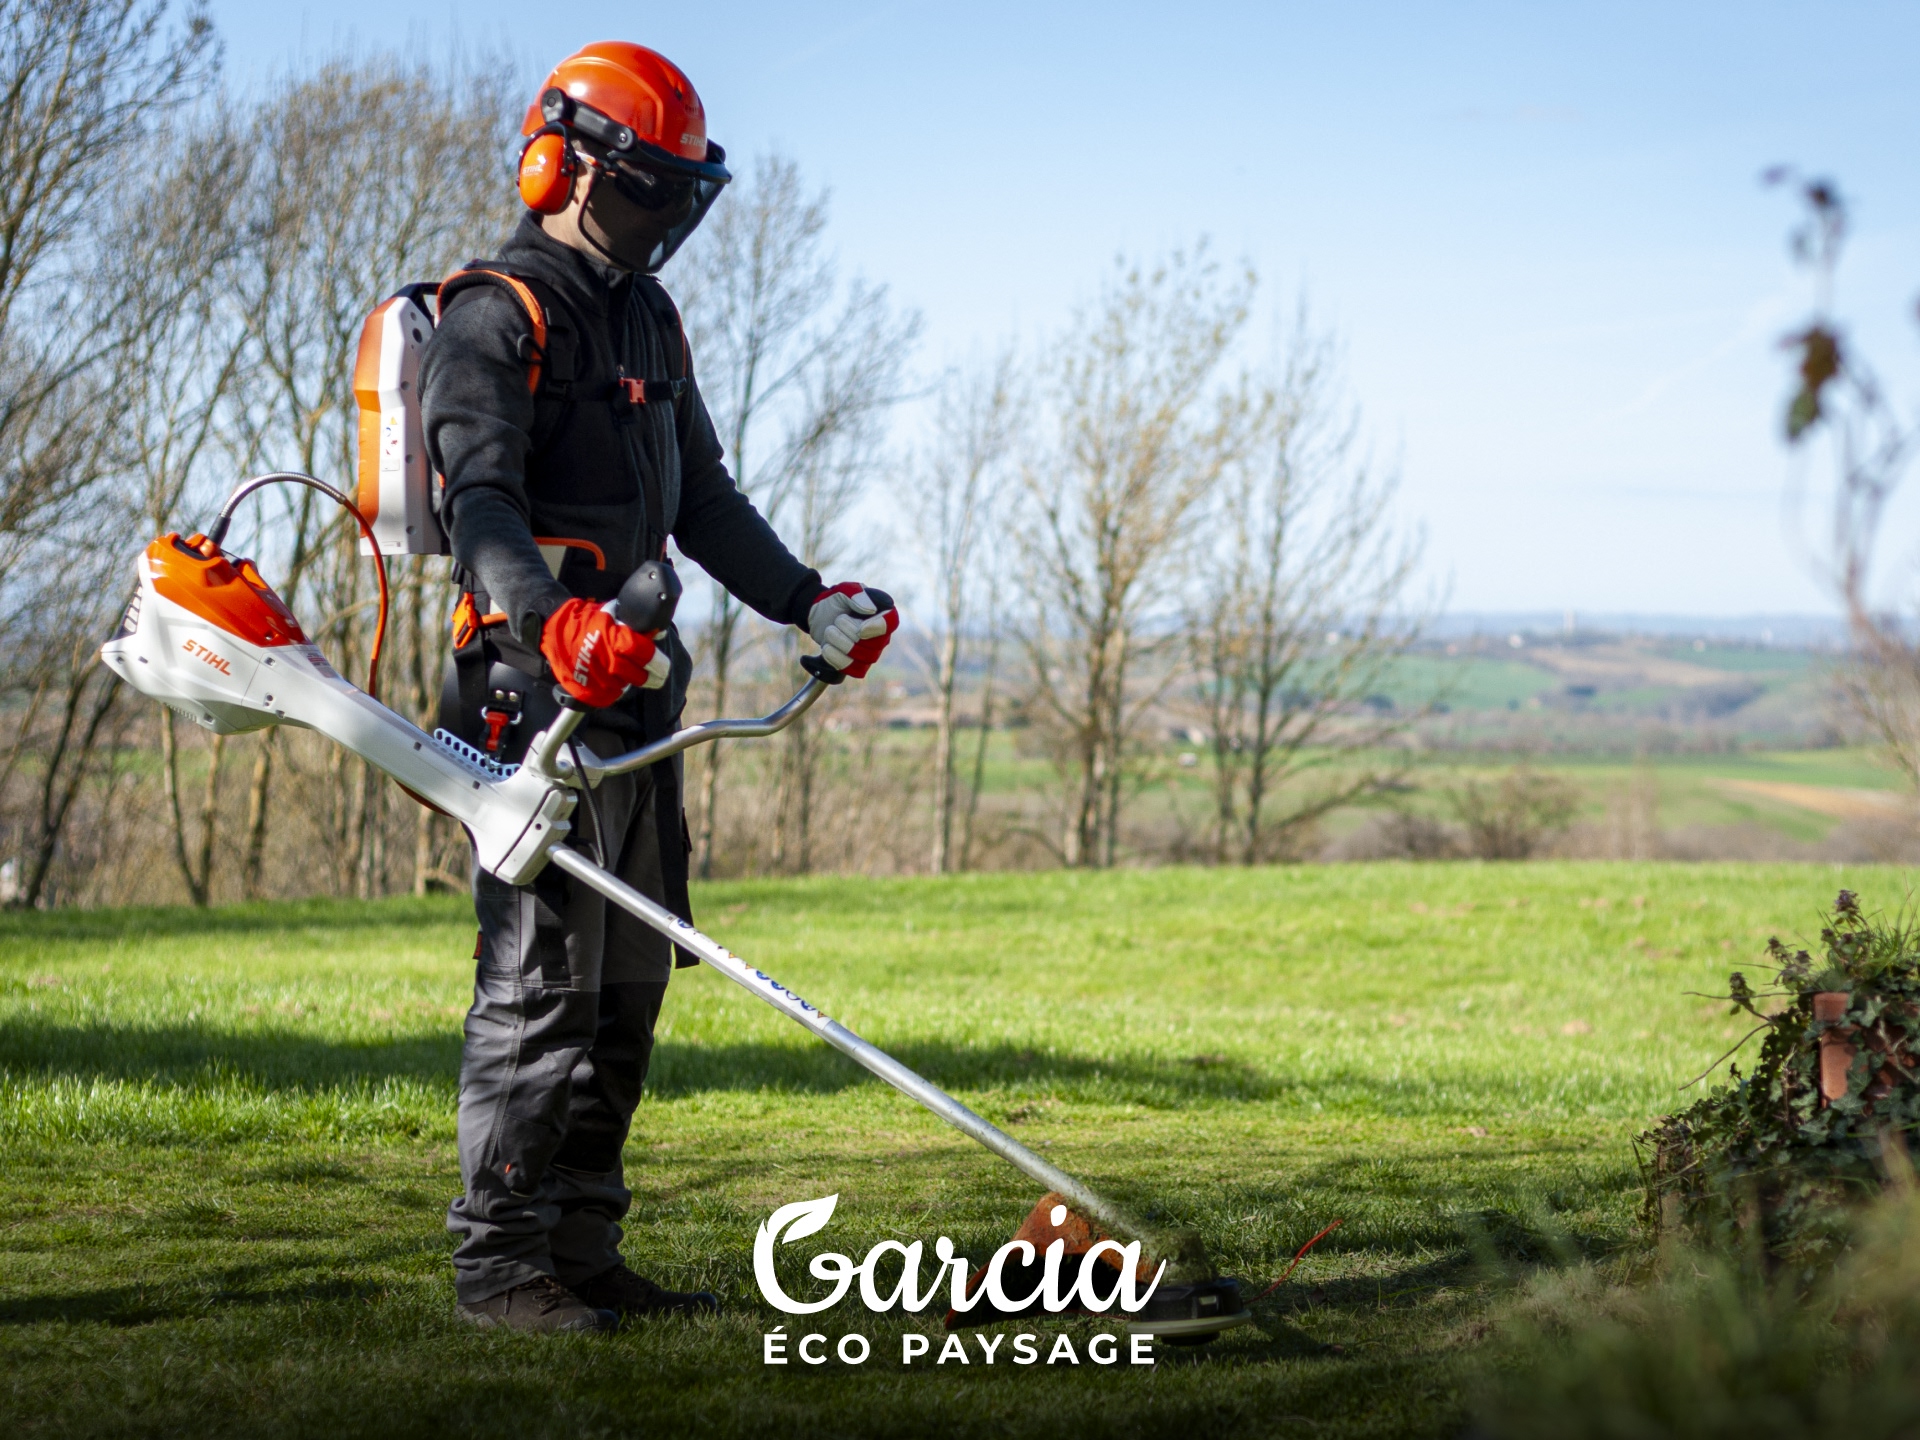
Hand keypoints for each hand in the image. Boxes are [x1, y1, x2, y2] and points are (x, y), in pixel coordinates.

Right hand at [540, 597, 668, 705]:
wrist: (551, 630)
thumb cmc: (582, 620)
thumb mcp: (609, 614)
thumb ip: (632, 625)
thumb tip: (657, 632)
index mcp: (614, 640)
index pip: (645, 655)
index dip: (658, 662)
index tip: (663, 666)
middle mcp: (607, 661)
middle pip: (640, 676)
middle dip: (651, 676)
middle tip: (656, 675)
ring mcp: (597, 678)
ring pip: (625, 686)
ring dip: (628, 680)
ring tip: (622, 670)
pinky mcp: (587, 690)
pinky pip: (610, 694)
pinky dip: (613, 688)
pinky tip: (609, 678)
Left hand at [807, 583, 897, 678]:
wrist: (819, 615)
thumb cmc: (836, 601)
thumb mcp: (843, 590)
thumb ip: (857, 594)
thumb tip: (871, 610)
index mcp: (882, 613)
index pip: (890, 623)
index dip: (877, 628)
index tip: (861, 629)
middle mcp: (881, 636)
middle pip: (874, 645)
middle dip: (849, 633)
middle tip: (836, 621)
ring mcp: (870, 653)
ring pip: (862, 659)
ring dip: (839, 644)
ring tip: (829, 631)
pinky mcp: (857, 666)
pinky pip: (853, 670)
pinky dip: (836, 659)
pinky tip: (826, 647)